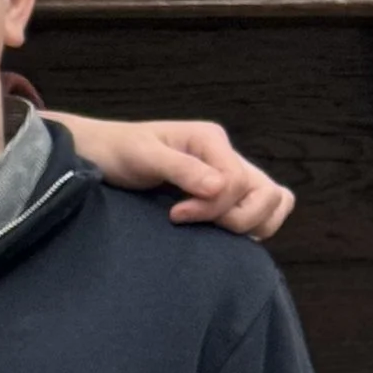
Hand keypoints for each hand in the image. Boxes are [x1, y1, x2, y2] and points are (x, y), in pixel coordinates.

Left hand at [61, 114, 293, 240]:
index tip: (175, 214)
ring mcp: (228, 175)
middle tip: (192, 220)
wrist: (101, 155)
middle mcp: (226, 156)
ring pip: (272, 202)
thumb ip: (181, 170)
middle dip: (237, 218)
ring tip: (209, 228)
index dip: (212, 207)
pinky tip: (216, 231)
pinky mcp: (223, 194)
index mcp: (212, 140)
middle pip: (268, 194)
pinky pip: (258, 210)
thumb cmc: (119, 152)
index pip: (238, 182)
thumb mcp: (144, 156)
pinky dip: (250, 225)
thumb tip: (218, 188)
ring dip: (249, 223)